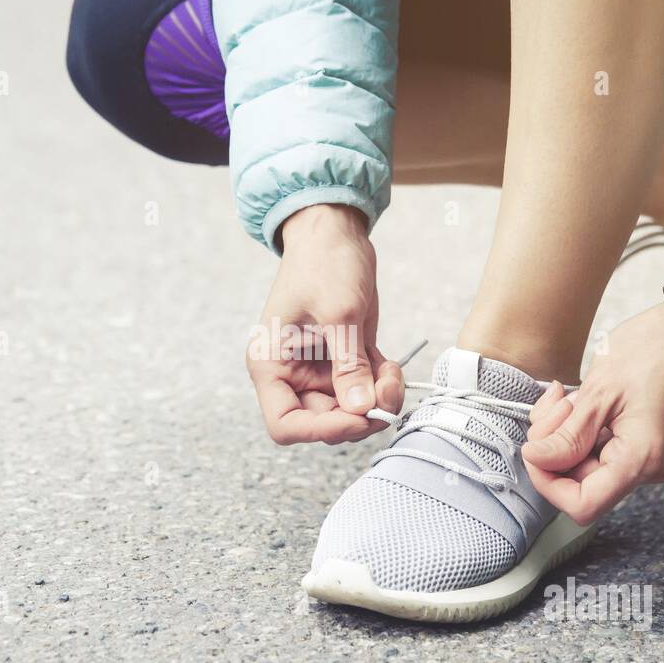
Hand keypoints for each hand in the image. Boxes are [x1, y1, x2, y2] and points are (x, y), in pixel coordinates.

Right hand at [246, 204, 404, 444]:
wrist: (334, 232)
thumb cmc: (323, 262)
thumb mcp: (340, 314)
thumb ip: (349, 366)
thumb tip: (361, 409)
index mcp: (271, 365)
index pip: (286, 424)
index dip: (322, 430)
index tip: (358, 417)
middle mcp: (291, 374)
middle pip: (323, 422)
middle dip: (359, 414)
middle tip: (387, 396)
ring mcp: (318, 370)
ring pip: (349, 410)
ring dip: (376, 400)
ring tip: (392, 374)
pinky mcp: (344, 361)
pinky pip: (364, 390)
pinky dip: (382, 386)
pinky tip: (392, 366)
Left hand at [519, 271, 663, 524]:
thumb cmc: (655, 350)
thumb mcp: (599, 392)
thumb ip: (566, 435)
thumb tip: (536, 460)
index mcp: (641, 459)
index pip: (583, 504)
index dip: (549, 482)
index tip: (535, 449)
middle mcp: (648, 467)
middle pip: (579, 482)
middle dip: (554, 446)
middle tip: (556, 404)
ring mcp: (645, 457)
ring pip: (583, 464)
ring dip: (563, 433)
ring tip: (567, 396)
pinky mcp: (639, 444)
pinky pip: (596, 449)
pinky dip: (578, 427)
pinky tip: (578, 400)